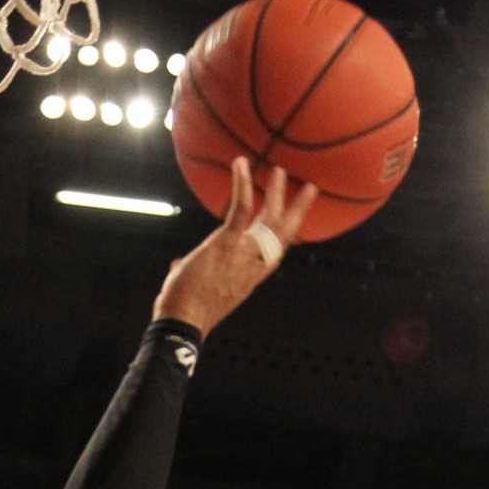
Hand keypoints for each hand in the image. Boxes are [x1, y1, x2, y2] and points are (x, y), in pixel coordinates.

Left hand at [153, 160, 318, 335]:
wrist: (183, 323)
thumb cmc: (184, 312)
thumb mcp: (195, 290)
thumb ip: (191, 271)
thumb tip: (179, 264)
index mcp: (248, 278)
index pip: (273, 254)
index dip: (283, 236)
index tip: (292, 221)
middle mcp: (252, 265)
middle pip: (282, 234)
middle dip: (297, 210)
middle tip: (309, 189)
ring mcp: (242, 254)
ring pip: (268, 219)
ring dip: (275, 193)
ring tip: (279, 171)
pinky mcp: (227, 243)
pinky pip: (242, 210)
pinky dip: (243, 185)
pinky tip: (242, 165)